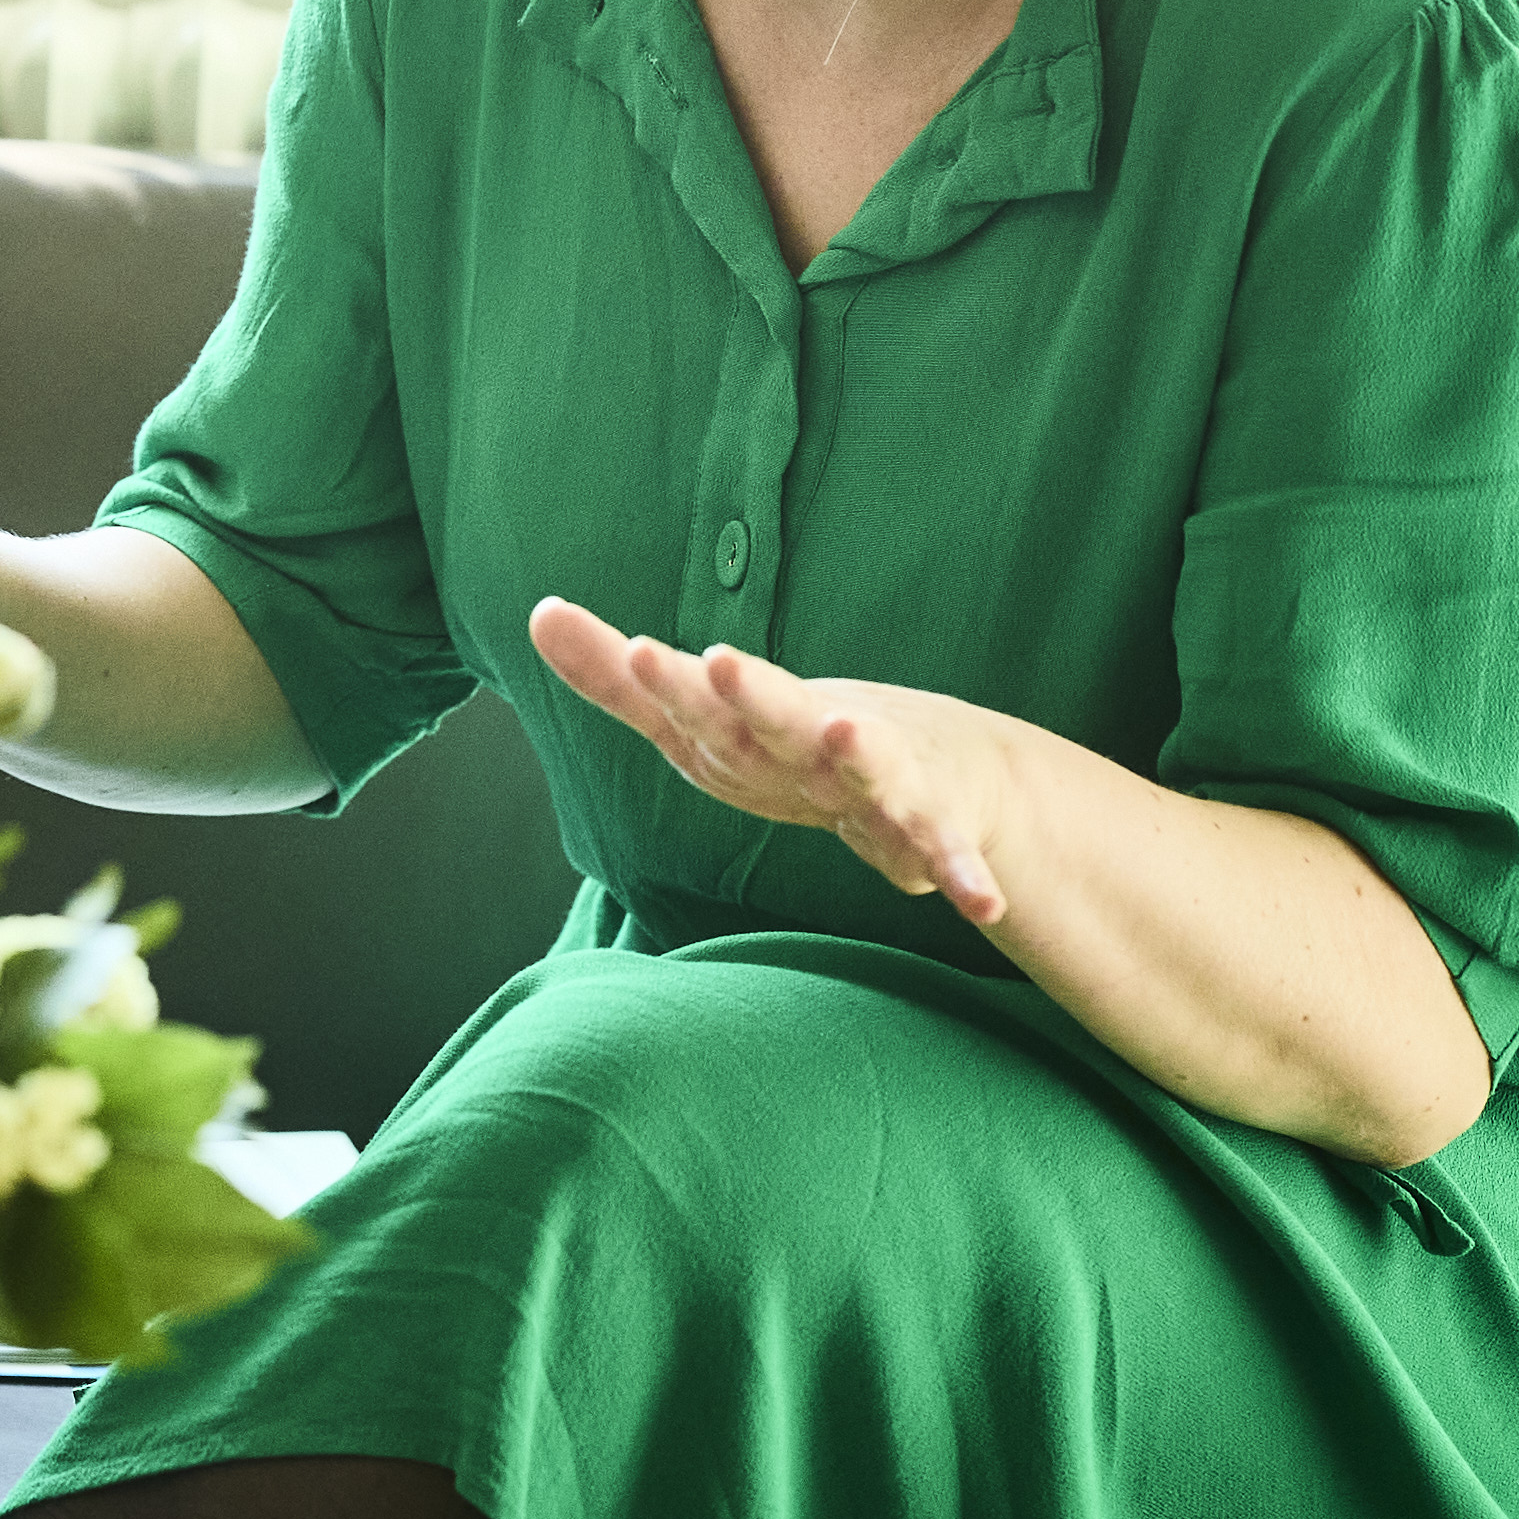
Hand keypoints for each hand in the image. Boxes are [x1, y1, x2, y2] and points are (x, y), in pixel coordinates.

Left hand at [527, 597, 1029, 923]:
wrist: (940, 766)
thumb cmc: (792, 738)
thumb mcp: (703, 715)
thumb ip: (619, 677)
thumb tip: (538, 612)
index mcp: (750, 719)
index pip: (699, 700)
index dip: (668, 681)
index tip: (637, 651)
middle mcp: (814, 738)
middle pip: (778, 717)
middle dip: (754, 693)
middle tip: (726, 661)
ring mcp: (880, 778)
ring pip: (871, 768)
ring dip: (859, 753)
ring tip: (846, 732)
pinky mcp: (932, 827)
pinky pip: (947, 856)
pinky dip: (964, 875)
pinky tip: (980, 905)